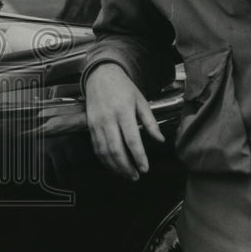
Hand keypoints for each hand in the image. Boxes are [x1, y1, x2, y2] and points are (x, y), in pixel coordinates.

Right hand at [84, 63, 164, 180]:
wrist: (100, 75)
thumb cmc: (123, 88)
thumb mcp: (141, 100)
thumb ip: (150, 122)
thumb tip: (160, 140)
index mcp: (123, 111)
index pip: (131, 139)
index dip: (138, 156)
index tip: (145, 169)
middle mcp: (108, 119)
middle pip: (115, 149)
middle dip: (126, 166)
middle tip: (136, 176)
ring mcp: (96, 123)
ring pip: (104, 151)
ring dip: (115, 166)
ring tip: (127, 175)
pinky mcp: (90, 126)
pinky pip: (96, 147)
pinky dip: (104, 160)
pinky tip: (114, 166)